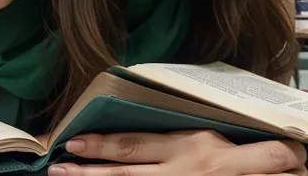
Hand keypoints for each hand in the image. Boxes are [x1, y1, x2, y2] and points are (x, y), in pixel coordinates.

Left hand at [48, 130, 306, 175]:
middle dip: (88, 172)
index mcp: (190, 146)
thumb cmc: (258, 163)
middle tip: (56, 168)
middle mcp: (185, 169)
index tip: (70, 142)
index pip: (135, 144)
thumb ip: (191, 140)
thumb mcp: (224, 143)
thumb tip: (145, 143)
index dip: (102, 145)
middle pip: (126, 171)